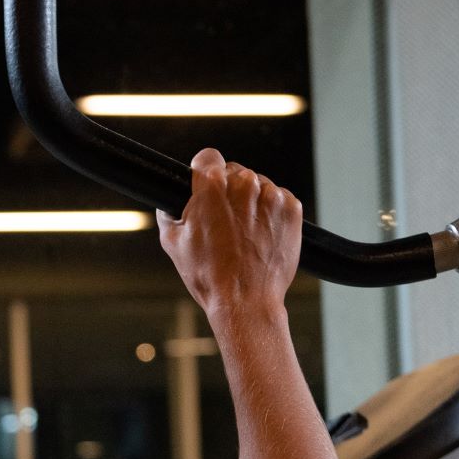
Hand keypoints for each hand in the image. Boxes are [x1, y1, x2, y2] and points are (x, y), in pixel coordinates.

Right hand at [157, 149, 301, 321]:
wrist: (245, 301)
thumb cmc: (208, 276)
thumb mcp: (173, 243)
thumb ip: (169, 214)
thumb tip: (168, 204)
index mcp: (213, 186)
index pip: (207, 157)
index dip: (202, 171)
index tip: (203, 185)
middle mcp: (244, 183)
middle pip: (233, 172)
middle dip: (227, 191)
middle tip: (222, 222)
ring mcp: (271, 195)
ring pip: (257, 185)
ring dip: (249, 202)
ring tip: (242, 234)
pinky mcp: (291, 208)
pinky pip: (277, 199)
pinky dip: (269, 213)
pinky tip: (259, 236)